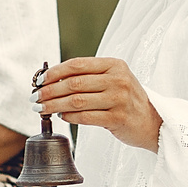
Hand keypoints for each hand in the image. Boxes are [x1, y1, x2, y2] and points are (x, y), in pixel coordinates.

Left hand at [37, 56, 161, 152]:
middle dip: (49, 90)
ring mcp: (119, 100)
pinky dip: (69, 117)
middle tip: (35, 97)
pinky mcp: (117, 119)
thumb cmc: (126, 99)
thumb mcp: (113, 79)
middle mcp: (118, 80)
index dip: (54, 72)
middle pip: (74, 84)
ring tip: (42, 108)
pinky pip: (85, 117)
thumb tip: (50, 79)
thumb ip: (88, 76)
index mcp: (114, 65)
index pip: (77, 65)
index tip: (39, 80)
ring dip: (54, 105)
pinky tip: (61, 116)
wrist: (153, 121)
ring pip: (76, 101)